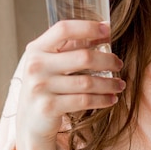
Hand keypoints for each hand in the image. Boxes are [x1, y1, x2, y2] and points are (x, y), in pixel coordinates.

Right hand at [16, 20, 124, 142]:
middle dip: (107, 60)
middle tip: (118, 64)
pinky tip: (112, 98)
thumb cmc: (46, 85)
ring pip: (87, 82)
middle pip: (83, 57)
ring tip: (119, 84)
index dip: (88, 27)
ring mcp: (40, 87)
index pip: (64, 29)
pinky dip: (102, 99)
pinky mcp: (48, 107)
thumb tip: (105, 28)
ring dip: (109, 83)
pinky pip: (84, 100)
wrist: (30, 122)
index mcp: (37, 48)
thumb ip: (73, 46)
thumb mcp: (52, 62)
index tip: (108, 30)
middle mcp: (36, 65)